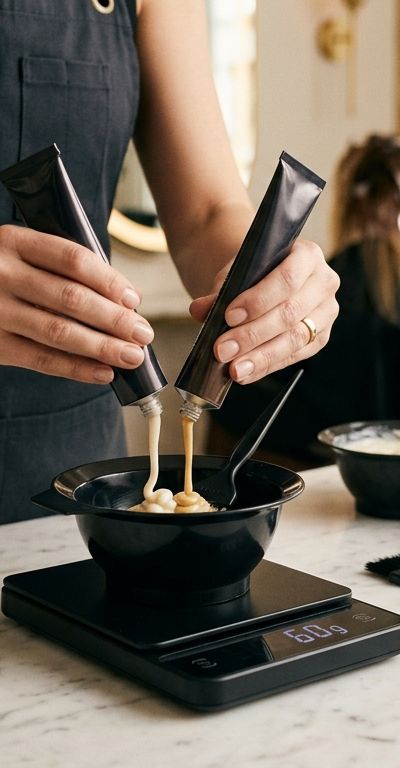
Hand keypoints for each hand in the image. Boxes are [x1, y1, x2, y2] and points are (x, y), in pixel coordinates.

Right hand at [0, 225, 153, 382]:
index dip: (109, 281)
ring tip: (131, 356)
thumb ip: (61, 266)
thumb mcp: (20, 251)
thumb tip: (120, 300)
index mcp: (13, 241)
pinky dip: (76, 369)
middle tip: (143, 333)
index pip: (72, 259)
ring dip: (102, 347)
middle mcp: (1, 274)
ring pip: (58, 332)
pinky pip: (41, 359)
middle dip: (114, 320)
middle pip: (71, 299)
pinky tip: (102, 372)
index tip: (134, 300)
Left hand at [189, 239, 339, 384]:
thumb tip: (199, 310)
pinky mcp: (320, 337)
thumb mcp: (237, 274)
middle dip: (252, 335)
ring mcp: (326, 312)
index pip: (287, 279)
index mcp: (307, 255)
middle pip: (290, 313)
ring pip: (295, 339)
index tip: (229, 316)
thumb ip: (219, 291)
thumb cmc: (254, 274)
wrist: (266, 280)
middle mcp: (323, 282)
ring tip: (234, 369)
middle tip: (222, 350)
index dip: (258, 300)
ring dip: (260, 356)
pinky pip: (295, 356)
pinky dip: (267, 366)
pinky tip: (246, 372)